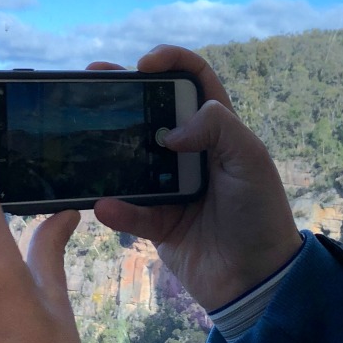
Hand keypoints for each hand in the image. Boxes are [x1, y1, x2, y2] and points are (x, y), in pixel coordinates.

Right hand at [91, 46, 301, 311]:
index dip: (172, 62)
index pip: (195, 81)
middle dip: (123, 94)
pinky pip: (130, 211)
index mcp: (219, 129)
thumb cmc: (260, 213)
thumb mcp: (250, 159)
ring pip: (132, 159)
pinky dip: (117, 209)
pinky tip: (104, 205)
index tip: (144, 64)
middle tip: (92, 81)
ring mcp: (172, 187)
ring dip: (108, 150)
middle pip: (152, 113)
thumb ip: (217, 127)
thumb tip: (170, 130)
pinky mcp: (159, 222)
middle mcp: (192, 152)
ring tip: (81, 137)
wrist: (258, 279)